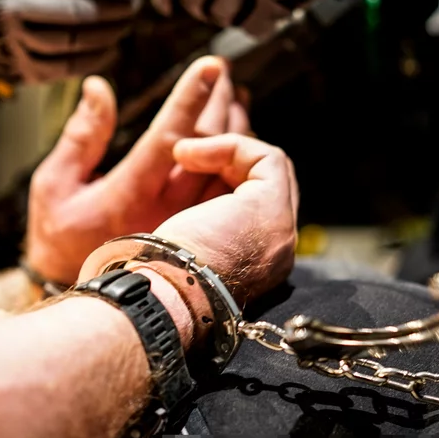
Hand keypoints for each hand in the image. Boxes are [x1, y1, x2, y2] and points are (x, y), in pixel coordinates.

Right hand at [0, 0, 144, 82]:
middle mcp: (7, 4)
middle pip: (75, 10)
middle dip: (114, 9)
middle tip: (136, 6)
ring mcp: (12, 40)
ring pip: (74, 41)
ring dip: (109, 34)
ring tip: (127, 24)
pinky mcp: (22, 68)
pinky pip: (68, 67)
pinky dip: (97, 59)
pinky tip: (113, 49)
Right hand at [26, 56, 250, 285]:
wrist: (88, 301)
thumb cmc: (60, 240)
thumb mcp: (55, 185)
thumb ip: (81, 137)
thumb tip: (99, 88)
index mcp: (129, 194)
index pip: (170, 137)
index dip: (190, 99)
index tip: (208, 68)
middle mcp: (167, 211)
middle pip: (206, 146)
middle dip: (216, 102)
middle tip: (223, 71)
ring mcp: (190, 228)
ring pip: (225, 169)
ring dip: (233, 127)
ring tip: (235, 95)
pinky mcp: (202, 238)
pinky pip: (229, 192)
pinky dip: (236, 159)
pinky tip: (236, 137)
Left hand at [153, 133, 298, 306]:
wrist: (165, 291)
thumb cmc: (158, 277)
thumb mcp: (174, 251)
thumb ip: (190, 231)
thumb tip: (186, 206)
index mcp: (253, 267)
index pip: (254, 211)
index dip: (225, 182)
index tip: (183, 175)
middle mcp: (275, 249)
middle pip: (266, 188)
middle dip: (230, 161)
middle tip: (186, 156)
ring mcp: (280, 228)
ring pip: (268, 171)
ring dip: (224, 151)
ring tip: (183, 154)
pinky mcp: (272, 204)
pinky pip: (266, 158)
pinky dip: (228, 146)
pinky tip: (189, 154)